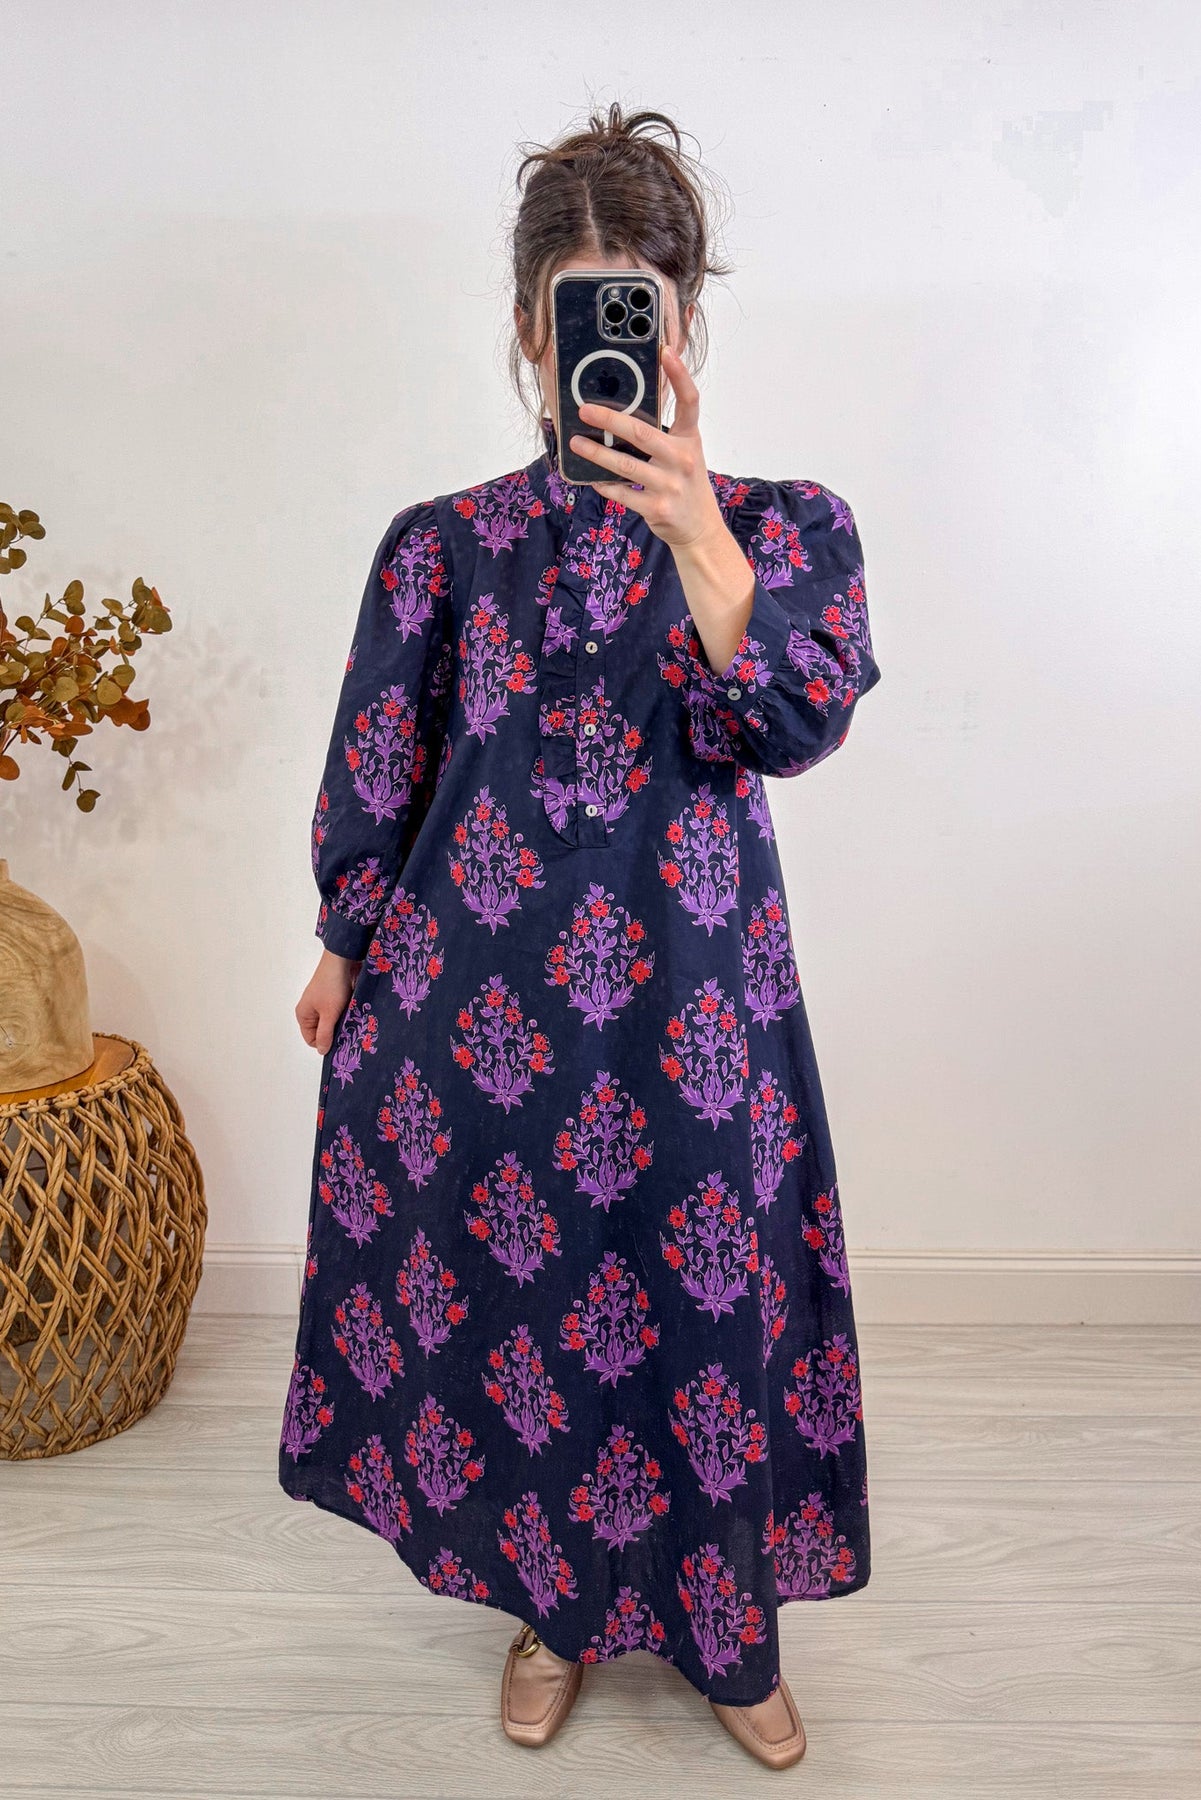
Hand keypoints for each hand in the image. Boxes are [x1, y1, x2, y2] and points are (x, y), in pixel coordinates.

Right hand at [295, 948, 359, 1053]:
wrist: (343, 960)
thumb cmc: (332, 985)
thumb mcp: (328, 1013)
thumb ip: (325, 1033)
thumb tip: (322, 1050)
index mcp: (303, 1015)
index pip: (312, 1040)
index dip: (325, 1043)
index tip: (340, 1041)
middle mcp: (311, 1010)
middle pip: (322, 1031)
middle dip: (335, 1032)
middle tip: (348, 1030)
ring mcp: (322, 1003)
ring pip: (332, 1022)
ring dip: (342, 1023)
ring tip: (351, 1019)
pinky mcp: (333, 998)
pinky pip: (339, 1013)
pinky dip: (346, 1014)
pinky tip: (353, 1012)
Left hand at [570, 346, 756, 676]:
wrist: (699, 530)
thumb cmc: (685, 484)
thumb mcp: (684, 453)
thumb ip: (663, 434)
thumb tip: (623, 412)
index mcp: (690, 439)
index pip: (689, 401)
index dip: (679, 375)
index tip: (665, 351)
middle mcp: (683, 459)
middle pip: (642, 433)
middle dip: (610, 419)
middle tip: (585, 409)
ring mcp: (670, 485)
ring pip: (624, 464)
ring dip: (595, 452)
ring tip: (576, 442)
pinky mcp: (656, 508)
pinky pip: (621, 492)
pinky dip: (603, 484)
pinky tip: (590, 476)